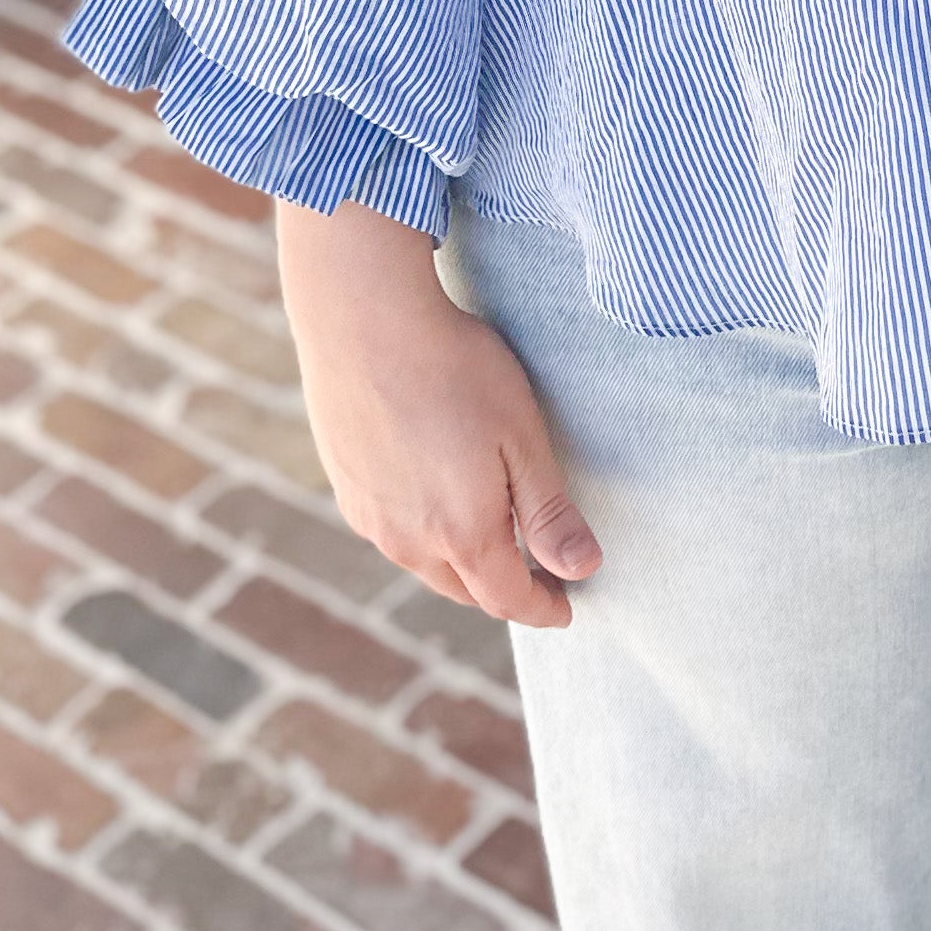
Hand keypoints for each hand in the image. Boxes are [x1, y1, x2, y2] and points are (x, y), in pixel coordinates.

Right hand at [273, 201, 601, 629]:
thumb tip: (584, 569)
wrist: (364, 322)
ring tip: (491, 536)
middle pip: (466, 590)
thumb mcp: (522, 438)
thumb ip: (549, 512)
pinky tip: (435, 500)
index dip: (543, 608)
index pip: (509, 599)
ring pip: (425, 565)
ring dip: (462, 563)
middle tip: (538, 574)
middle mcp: (408, 542)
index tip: (567, 607)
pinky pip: (393, 534)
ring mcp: (370, 518)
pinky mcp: (346, 490)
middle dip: (505, 590)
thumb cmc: (456, 370)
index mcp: (461, 534)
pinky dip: (424, 534)